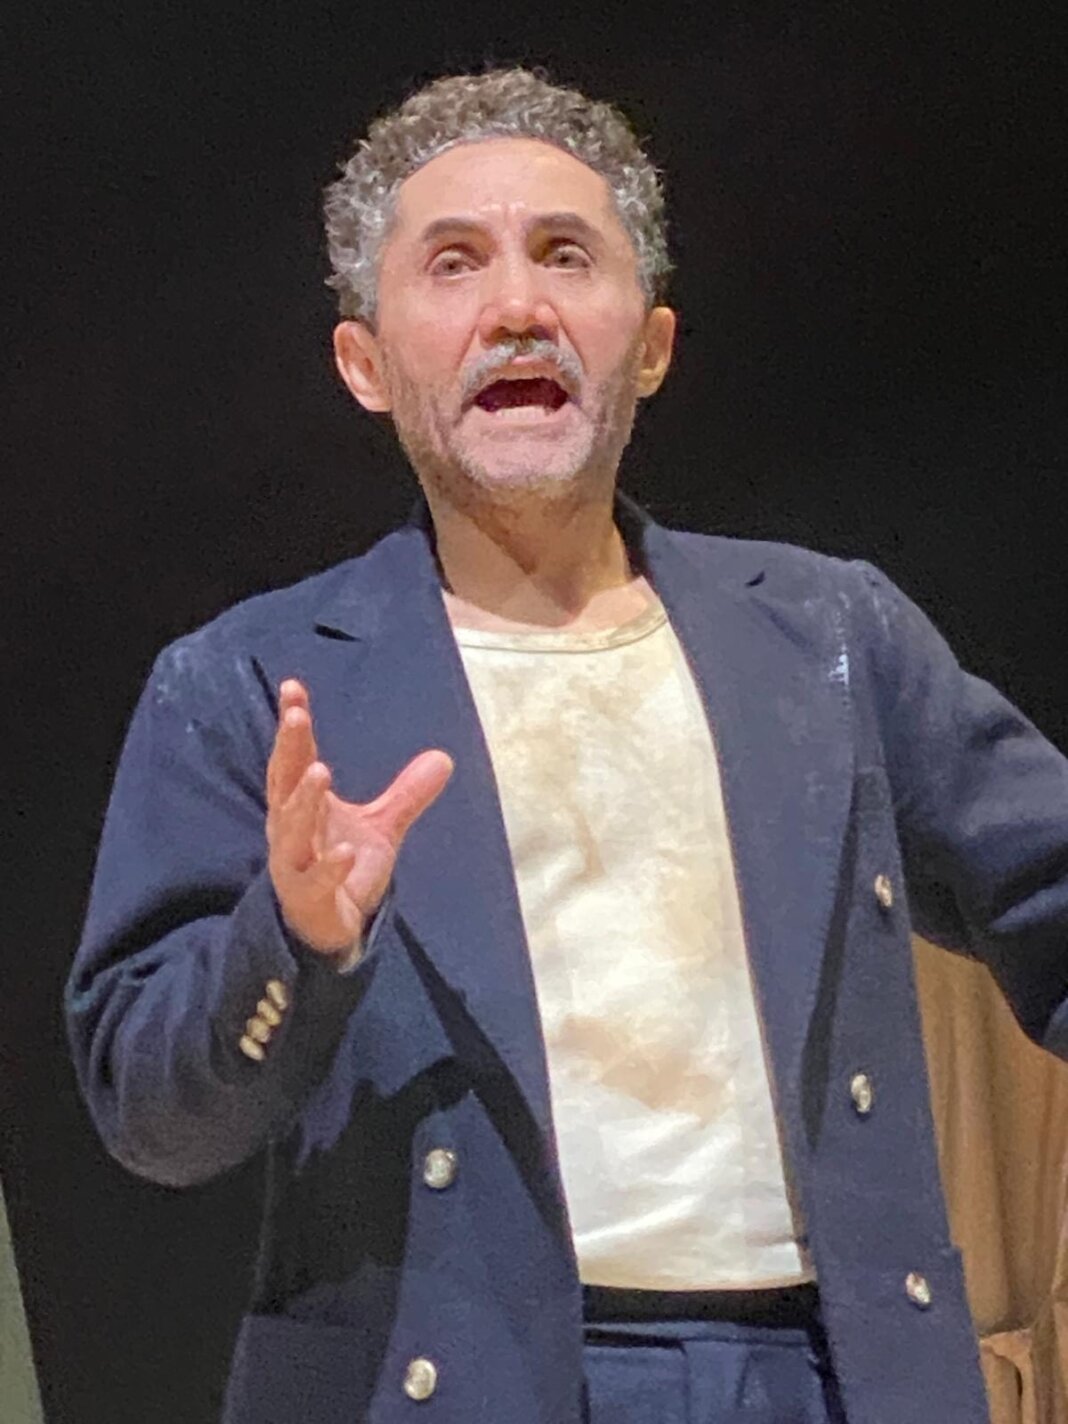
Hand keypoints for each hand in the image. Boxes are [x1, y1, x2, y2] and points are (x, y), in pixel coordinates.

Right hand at [266, 679, 453, 956]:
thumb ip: (405, 794)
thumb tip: (444, 758)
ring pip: (292, 830)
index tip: (293, 689)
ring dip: (304, 801)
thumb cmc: (341, 868)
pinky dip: (331, 867)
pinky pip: (317, 880)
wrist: (329, 928)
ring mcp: (295, 865)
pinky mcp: (308, 897)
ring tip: (321, 771)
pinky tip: (348, 852)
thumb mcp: (380, 828)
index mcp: (301, 806)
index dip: (293, 726)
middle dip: (289, 750)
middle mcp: (289, 830)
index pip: (294, 759)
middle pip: (285, 785)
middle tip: (296, 717)